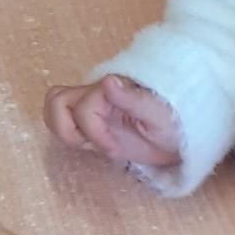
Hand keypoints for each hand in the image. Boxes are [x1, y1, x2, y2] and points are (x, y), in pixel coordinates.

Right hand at [45, 74, 181, 171]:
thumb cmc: (174, 127)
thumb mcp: (160, 117)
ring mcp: (91, 102)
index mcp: (114, 90)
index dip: (95, 133)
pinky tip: (92, 143)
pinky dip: (68, 132)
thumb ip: (133, 100)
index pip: (83, 108)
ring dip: (64, 129)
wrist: (181, 135)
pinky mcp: (90, 116)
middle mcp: (97, 92)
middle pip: (56, 99)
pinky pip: (62, 116)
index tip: (117, 151)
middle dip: (69, 129)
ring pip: (54, 105)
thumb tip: (108, 82)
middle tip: (95, 145)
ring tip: (90, 144)